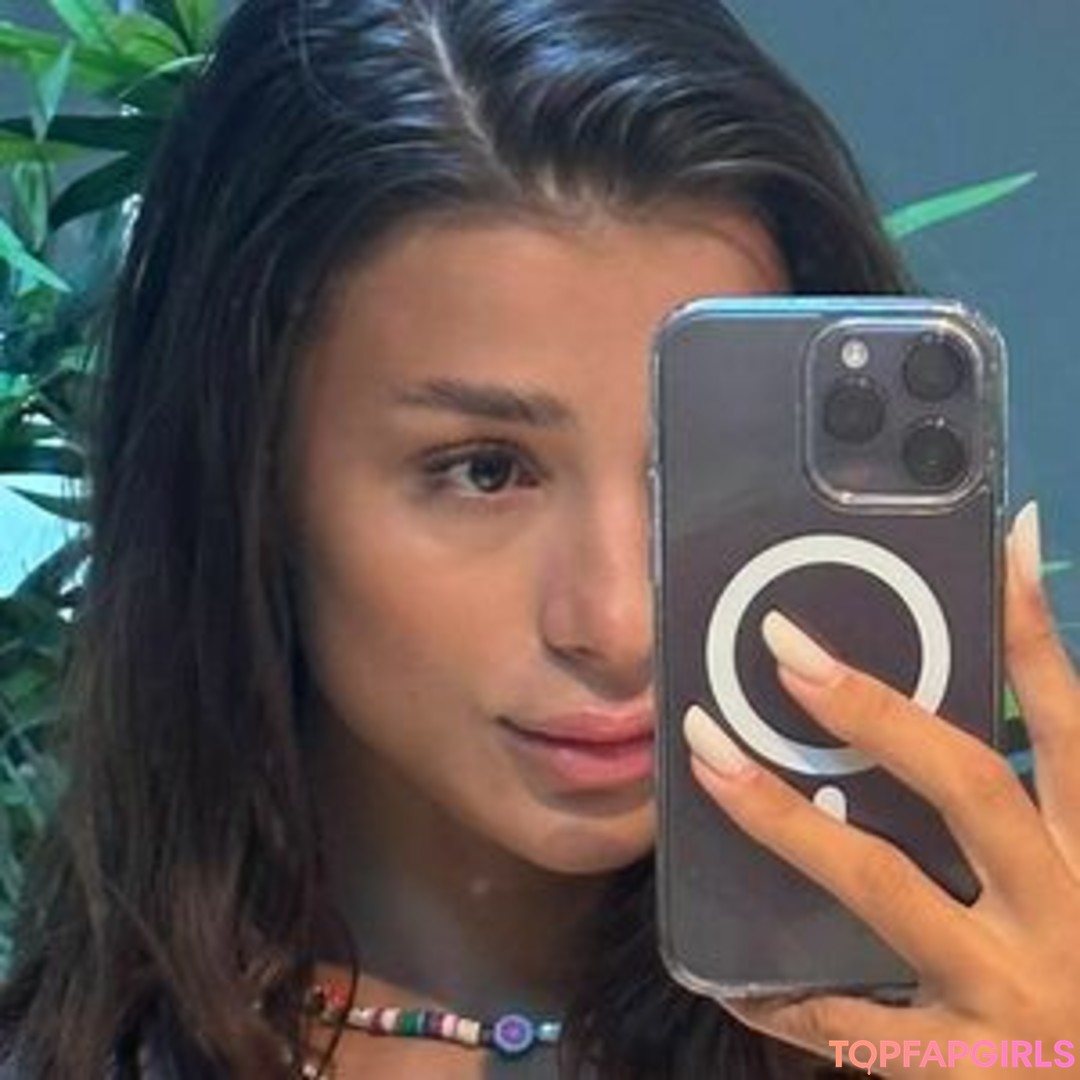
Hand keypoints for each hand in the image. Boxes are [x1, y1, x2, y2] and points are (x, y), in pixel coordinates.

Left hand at [684, 502, 1079, 1076]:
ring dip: (782, 817)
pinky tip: (724, 968)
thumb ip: (1033, 802)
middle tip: (783, 645)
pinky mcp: (963, 1068)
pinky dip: (785, 996)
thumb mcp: (1078, 879)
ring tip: (708, 755)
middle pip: (966, 781)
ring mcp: (1010, 990)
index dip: (1033, 629)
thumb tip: (981, 698)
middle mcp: (1065, 910)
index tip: (994, 535)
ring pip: (880, 883)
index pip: (1070, 719)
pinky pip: (853, 1025)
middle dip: (872, 709)